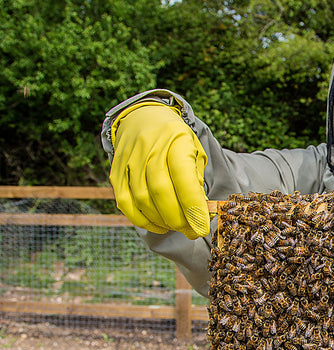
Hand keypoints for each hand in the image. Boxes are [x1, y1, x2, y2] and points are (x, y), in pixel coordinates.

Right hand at [109, 103, 209, 238]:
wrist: (144, 119)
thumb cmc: (176, 141)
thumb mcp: (195, 153)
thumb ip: (198, 182)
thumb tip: (202, 214)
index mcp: (176, 141)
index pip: (183, 178)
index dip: (193, 206)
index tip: (202, 227)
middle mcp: (150, 149)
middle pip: (161, 192)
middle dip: (179, 219)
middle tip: (191, 231)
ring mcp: (129, 161)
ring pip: (143, 200)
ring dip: (162, 221)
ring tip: (178, 227)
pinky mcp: (116, 173)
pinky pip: (126, 203)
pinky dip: (143, 220)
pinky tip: (158, 225)